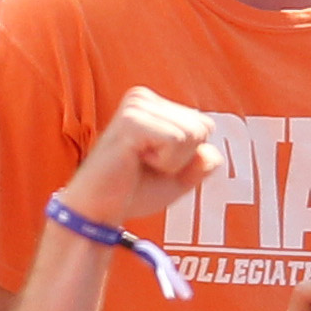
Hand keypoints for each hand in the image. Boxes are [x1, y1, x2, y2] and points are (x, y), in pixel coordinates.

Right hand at [59, 88, 224, 223]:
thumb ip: (201, 164)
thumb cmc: (132, 192)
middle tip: (146, 166)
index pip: (204, 124)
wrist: (98, 211)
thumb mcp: (178, 179)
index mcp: (152, 104)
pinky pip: (176, 140)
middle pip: (201, 127)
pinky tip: (135, 162)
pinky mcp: (131, 121)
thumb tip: (213, 154)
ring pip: (191, 134)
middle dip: (182, 158)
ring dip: (172, 162)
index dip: (188, 156)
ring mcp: (136, 107)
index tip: (155, 164)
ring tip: (139, 164)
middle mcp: (142, 98)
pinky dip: (164, 162)